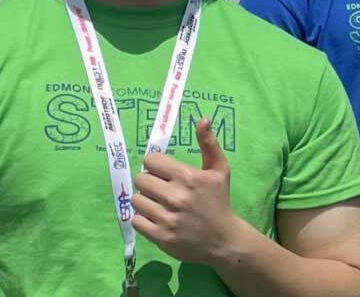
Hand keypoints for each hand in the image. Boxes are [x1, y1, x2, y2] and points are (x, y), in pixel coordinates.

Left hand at [132, 118, 243, 264]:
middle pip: (141, 179)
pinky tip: (157, 218)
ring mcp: (166, 218)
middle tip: (162, 190)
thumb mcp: (220, 170)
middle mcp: (176, 197)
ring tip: (159, 205)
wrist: (223, 240)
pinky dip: (143, 218)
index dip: (156, 165)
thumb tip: (203, 119)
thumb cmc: (219, 201)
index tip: (164, 173)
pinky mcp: (159, 236)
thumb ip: (209, 144)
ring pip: (136, 199)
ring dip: (145, 200)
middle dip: (150, 182)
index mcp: (189, 177)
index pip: (151, 161)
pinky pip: (136, 219)